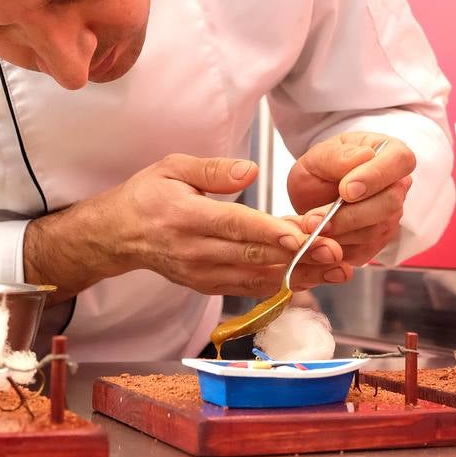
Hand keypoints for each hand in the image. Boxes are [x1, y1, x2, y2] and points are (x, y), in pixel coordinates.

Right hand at [26, 154, 350, 301]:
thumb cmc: (148, 195)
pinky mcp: (209, 286)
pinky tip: (312, 278)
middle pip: (255, 256)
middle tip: (337, 250)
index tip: (302, 233)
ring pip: (259, 277)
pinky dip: (283, 284)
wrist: (118, 236)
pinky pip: (250, 288)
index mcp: (187, 218)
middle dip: (300, 255)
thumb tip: (252, 170)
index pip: (235, 226)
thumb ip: (213, 170)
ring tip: (337, 268)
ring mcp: (203, 274)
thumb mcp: (172, 168)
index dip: (270, 232)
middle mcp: (196, 252)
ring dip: (300, 274)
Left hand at [287, 132, 414, 266]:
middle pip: (389, 203)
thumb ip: (338, 155)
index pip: (400, 161)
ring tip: (308, 226)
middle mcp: (397, 187)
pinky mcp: (377, 243)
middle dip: (350, 214)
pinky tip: (316, 237)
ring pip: (375, 230)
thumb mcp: (319, 154)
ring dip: (339, 232)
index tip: (345, 190)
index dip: (375, 177)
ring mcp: (390, 217)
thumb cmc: (322, 168)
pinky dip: (336, 247)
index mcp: (391, 154)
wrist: (312, 192)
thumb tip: (363, 157)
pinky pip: (362, 250)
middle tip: (315, 218)